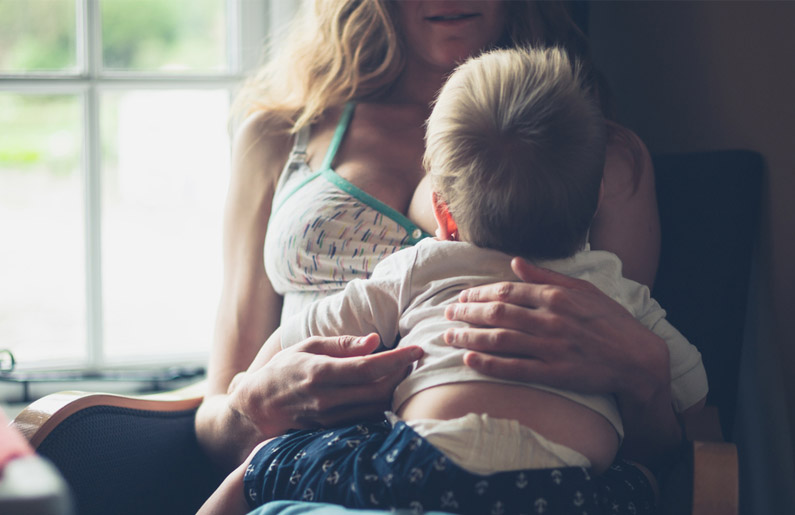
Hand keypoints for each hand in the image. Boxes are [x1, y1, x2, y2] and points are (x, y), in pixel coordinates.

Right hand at [230, 334, 421, 437]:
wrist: (258, 407)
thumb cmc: (284, 369)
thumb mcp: (308, 346)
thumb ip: (343, 344)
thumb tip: (374, 340)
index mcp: (321, 373)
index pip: (369, 368)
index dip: (398, 359)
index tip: (418, 349)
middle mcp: (328, 399)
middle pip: (380, 391)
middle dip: (403, 375)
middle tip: (412, 359)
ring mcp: (331, 418)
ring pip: (378, 408)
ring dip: (397, 390)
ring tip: (403, 371)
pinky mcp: (334, 429)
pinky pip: (368, 419)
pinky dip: (383, 404)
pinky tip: (388, 389)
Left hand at [444, 257, 668, 398]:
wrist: (637, 358)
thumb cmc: (610, 321)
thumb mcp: (583, 290)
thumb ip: (547, 277)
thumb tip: (516, 262)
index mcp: (556, 296)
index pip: (507, 291)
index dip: (478, 294)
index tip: (461, 297)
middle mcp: (550, 320)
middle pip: (497, 313)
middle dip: (466, 313)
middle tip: (446, 315)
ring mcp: (551, 347)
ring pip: (499, 339)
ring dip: (469, 337)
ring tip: (448, 337)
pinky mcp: (554, 373)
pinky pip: (513, 368)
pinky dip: (488, 364)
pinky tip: (469, 361)